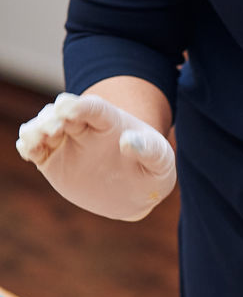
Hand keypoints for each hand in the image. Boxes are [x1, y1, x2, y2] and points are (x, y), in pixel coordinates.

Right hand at [16, 92, 175, 220]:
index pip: (93, 108)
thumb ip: (149, 150)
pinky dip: (28, 146)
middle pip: (63, 112)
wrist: (136, 190)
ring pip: (44, 127)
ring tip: (35, 138)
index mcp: (110, 121)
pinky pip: (35, 149)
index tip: (68, 108)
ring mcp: (66, 141)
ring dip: (36, 129)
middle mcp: (84, 126)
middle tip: (52, 127)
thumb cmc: (151, 170)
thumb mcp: (161, 162)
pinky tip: (27, 149)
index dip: (80, 106)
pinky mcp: (52, 160)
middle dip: (54, 116)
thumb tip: (129, 141)